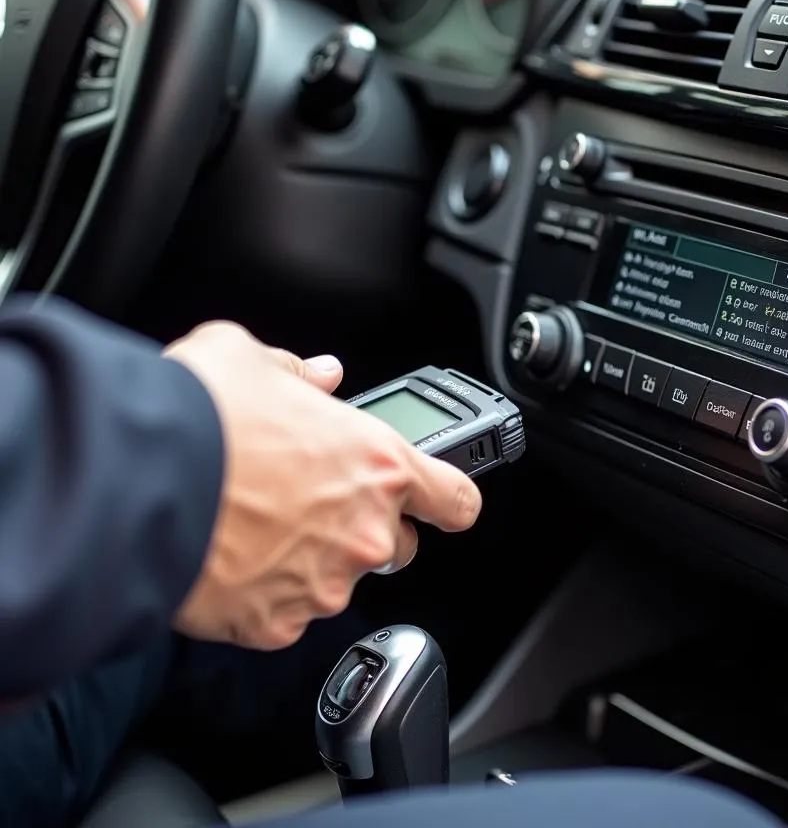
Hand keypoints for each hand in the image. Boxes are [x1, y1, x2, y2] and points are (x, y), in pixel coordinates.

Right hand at [164, 322, 481, 649]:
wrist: (133, 479)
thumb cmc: (200, 413)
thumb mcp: (253, 360)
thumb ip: (302, 374)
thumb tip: (321, 377)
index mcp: (379, 463)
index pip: (457, 500)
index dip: (449, 500)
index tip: (438, 502)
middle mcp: (365, 530)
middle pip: (397, 548)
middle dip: (366, 531)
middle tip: (312, 506)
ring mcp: (324, 585)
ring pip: (338, 583)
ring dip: (311, 562)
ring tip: (255, 527)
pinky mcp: (276, 625)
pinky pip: (284, 613)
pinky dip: (264, 594)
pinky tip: (230, 558)